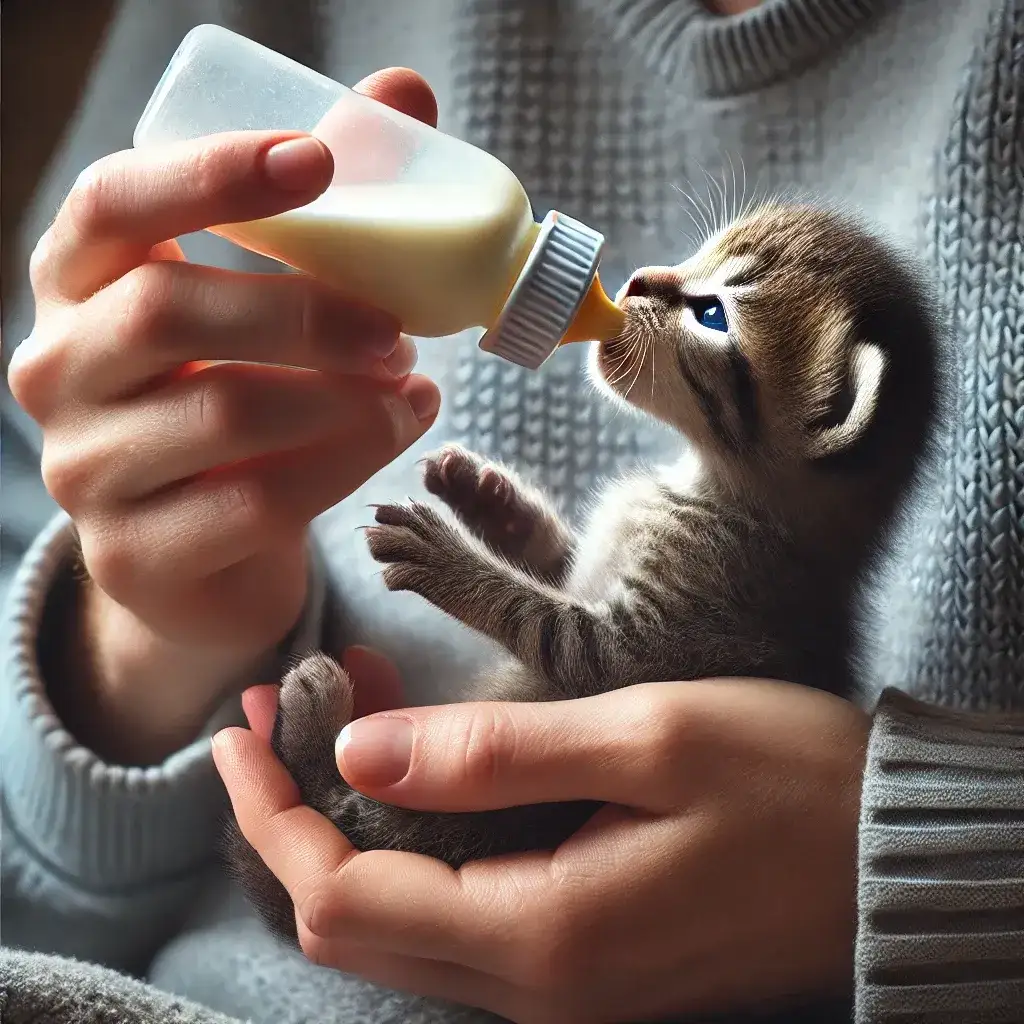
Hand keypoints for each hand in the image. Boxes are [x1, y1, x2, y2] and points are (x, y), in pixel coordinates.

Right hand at [8, 70, 441, 763]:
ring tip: (411, 385)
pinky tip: (395, 433)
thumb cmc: (237, 401)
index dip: (211, 174)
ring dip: (344, 397)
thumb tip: (403, 94)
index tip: (318, 159)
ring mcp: (87, 470)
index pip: (113, 206)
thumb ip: (320, 206)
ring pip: (226, 414)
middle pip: (169, 312)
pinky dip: (346, 463)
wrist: (205, 553)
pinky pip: (257, 503)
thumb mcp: (258, 304)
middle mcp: (58, 370)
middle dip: (307, 313)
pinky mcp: (137, 553)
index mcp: (78, 285)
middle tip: (396, 326)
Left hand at [214, 669, 869, 1023]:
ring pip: (396, 912)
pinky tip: (421, 757)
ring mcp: (558, 979)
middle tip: (282, 705)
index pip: (340, 893)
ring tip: (346, 703)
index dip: (270, 812)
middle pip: (350, 915)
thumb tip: (359, 747)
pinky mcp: (582, 951)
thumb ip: (494, 755)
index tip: (240, 726)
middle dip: (292, 811)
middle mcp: (534, 982)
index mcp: (540, 934)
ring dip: (349, 814)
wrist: (887, 854)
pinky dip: (411, 832)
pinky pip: (454, 908)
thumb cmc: (788, 781)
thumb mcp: (645, 738)